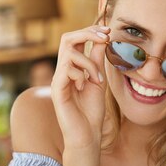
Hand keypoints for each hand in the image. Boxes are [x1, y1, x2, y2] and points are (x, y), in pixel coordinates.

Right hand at [51, 25, 109, 149]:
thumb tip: (103, 38)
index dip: (90, 31)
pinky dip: (81, 75)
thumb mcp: (98, 80)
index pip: (75, 40)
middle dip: (87, 34)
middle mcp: (62, 71)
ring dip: (89, 63)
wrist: (87, 135)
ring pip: (69, 52)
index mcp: (72, 68)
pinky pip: (67, 70)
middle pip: (67, 38)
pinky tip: (85, 88)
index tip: (108, 32)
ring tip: (97, 79)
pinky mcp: (57, 90)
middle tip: (105, 37)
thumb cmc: (91, 111)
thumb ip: (97, 60)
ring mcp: (58, 80)